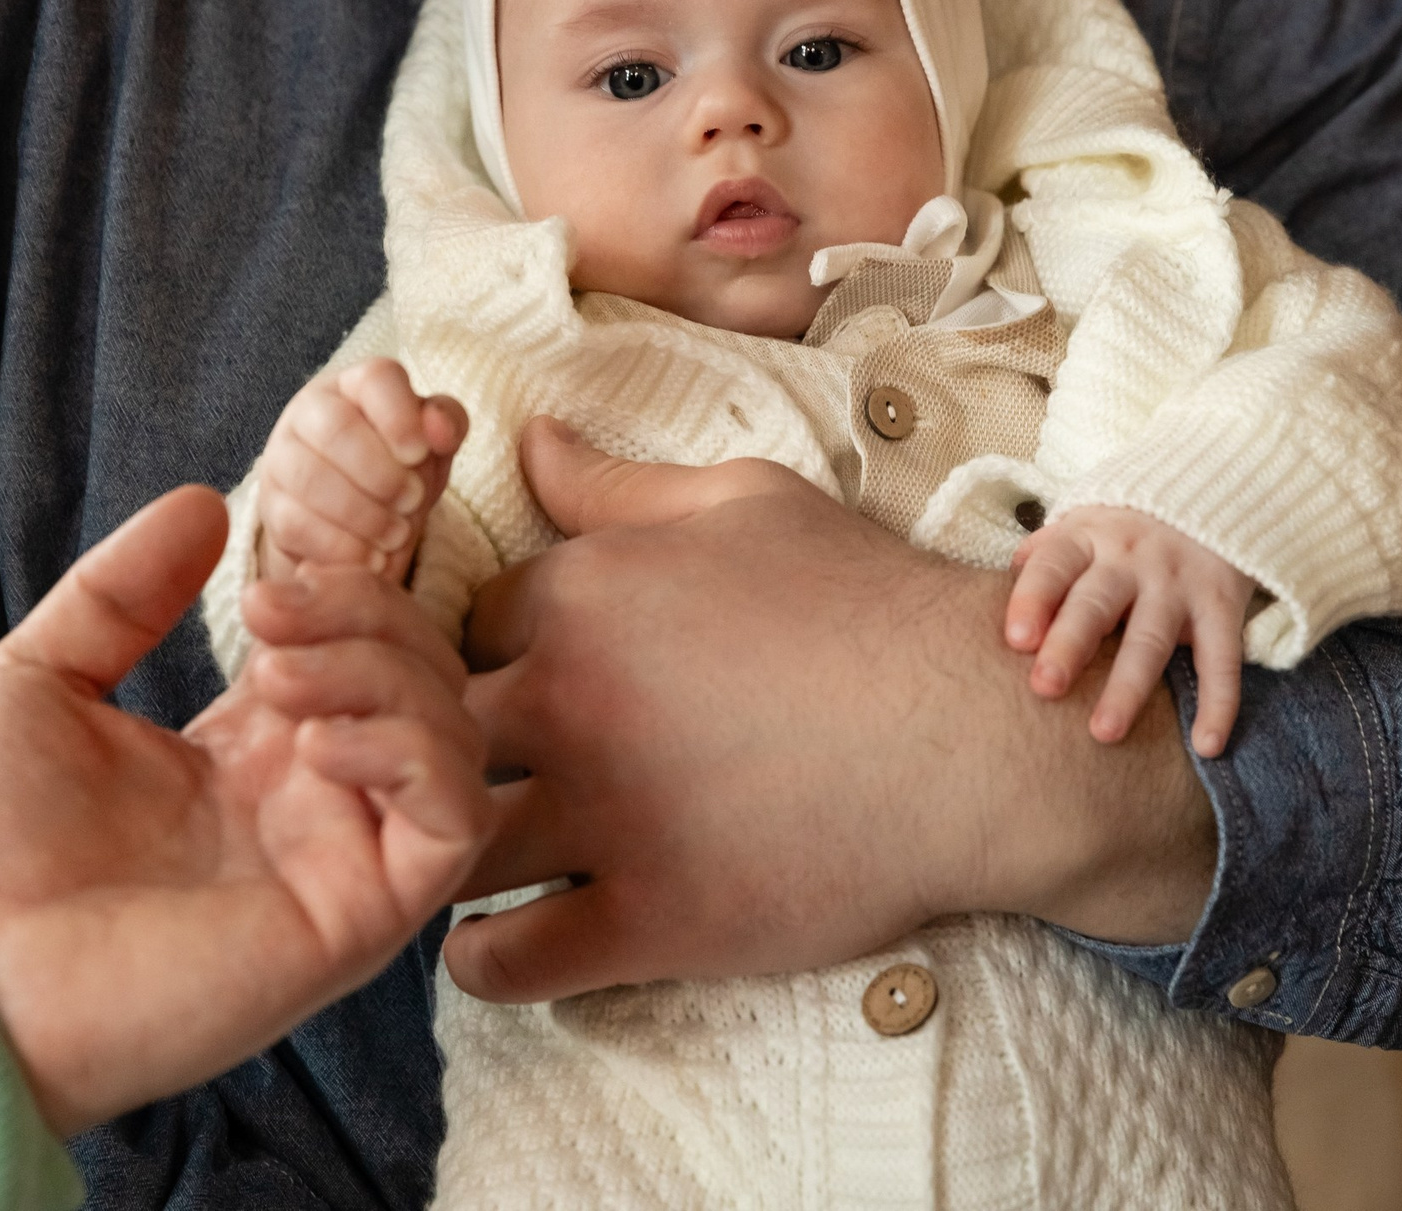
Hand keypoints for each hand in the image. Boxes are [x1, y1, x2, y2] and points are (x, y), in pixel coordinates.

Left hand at [0, 486, 492, 1135]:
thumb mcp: (38, 678)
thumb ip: (122, 591)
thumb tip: (204, 499)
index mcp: (251, 746)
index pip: (360, 639)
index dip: (350, 579)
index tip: (285, 551)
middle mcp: (313, 797)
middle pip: (421, 669)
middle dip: (367, 612)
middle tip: (268, 607)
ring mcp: (343, 857)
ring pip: (451, 732)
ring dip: (386, 672)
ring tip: (279, 671)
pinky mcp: (359, 916)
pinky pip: (453, 817)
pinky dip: (411, 754)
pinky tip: (315, 743)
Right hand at [256, 359, 467, 585]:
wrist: (358, 523)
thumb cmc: (399, 469)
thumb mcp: (432, 446)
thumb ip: (446, 425)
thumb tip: (440, 430)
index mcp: (357, 385)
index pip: (376, 379)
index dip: (400, 416)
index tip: (419, 454)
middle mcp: (310, 411)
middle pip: (334, 427)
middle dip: (380, 472)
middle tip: (412, 502)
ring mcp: (282, 457)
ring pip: (310, 477)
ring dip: (362, 513)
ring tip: (396, 535)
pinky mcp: (271, 506)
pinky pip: (296, 523)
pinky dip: (341, 546)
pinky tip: (371, 558)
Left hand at [443, 419, 1216, 1004]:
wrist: (978, 734)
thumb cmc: (869, 602)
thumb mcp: (745, 504)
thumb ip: (619, 486)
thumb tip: (527, 439)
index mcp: (584, 591)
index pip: (452, 625)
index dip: (464, 655)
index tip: (496, 684)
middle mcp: (571, 699)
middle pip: (425, 732)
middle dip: (423, 754)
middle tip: (451, 776)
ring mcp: (605, 816)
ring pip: (447, 849)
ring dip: (438, 859)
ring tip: (456, 866)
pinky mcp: (651, 917)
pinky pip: (509, 958)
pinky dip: (484, 961)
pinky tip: (495, 944)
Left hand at [1006, 507, 1256, 755]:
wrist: (1213, 493)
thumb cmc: (1125, 529)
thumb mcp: (1083, 526)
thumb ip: (1045, 554)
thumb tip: (1001, 582)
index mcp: (1087, 538)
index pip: (1054, 566)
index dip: (1033, 600)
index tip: (1016, 640)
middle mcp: (1132, 559)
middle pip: (1095, 604)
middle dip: (1070, 645)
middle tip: (1044, 688)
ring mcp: (1179, 582)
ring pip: (1150, 640)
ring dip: (1128, 688)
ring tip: (1104, 733)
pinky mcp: (1222, 605)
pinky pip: (1221, 659)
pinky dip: (1219, 702)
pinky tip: (1206, 744)